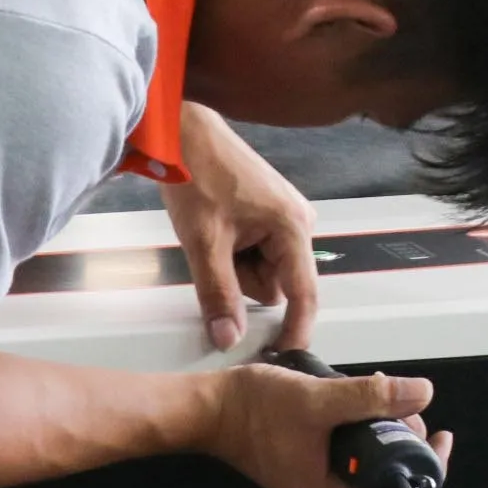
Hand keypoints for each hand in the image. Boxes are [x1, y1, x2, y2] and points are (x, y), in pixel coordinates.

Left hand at [166, 101, 318, 352]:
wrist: (184, 132)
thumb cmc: (198, 172)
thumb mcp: (203, 241)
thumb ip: (218, 293)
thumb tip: (228, 337)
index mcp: (293, 226)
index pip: (304, 293)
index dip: (295, 328)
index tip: (284, 356)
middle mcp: (298, 221)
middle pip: (276, 283)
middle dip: (243, 280)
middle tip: (215, 251)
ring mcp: (284, 216)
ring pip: (263, 270)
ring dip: (236, 266)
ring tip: (213, 234)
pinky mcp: (269, 213)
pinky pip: (256, 252)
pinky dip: (234, 251)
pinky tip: (218, 228)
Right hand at [199, 364, 453, 487]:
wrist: (207, 409)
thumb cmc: (255, 410)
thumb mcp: (319, 400)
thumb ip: (371, 398)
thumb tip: (423, 395)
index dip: (426, 469)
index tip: (441, 436)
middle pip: (386, 478)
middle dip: (405, 440)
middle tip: (407, 404)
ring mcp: (315, 483)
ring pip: (368, 462)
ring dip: (383, 429)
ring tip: (385, 395)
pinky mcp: (307, 464)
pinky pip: (348, 452)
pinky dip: (361, 427)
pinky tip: (360, 398)